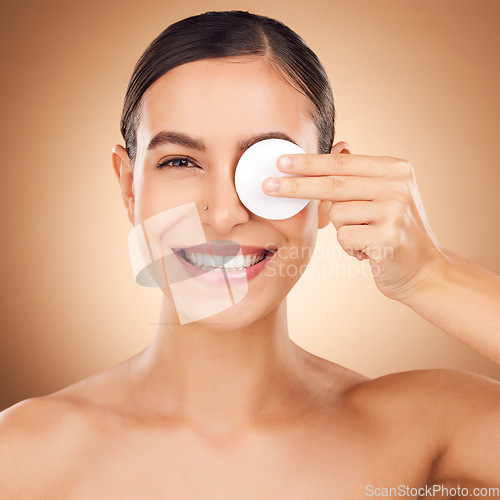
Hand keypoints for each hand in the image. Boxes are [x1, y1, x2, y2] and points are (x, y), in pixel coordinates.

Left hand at [263, 145, 448, 300]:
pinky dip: (350, 247)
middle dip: (295, 186)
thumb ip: (359, 177)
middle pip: (332, 184)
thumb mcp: (384, 196)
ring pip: (337, 214)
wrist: (424, 270)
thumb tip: (336, 148)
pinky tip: (369, 251)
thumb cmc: (395, 232)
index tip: (281, 162)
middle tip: (267, 186)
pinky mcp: (388, 236)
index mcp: (395, 168)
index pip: (341, 163)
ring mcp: (395, 210)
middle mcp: (397, 185)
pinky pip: (344, 237)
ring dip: (342, 230)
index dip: (308, 163)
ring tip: (364, 237)